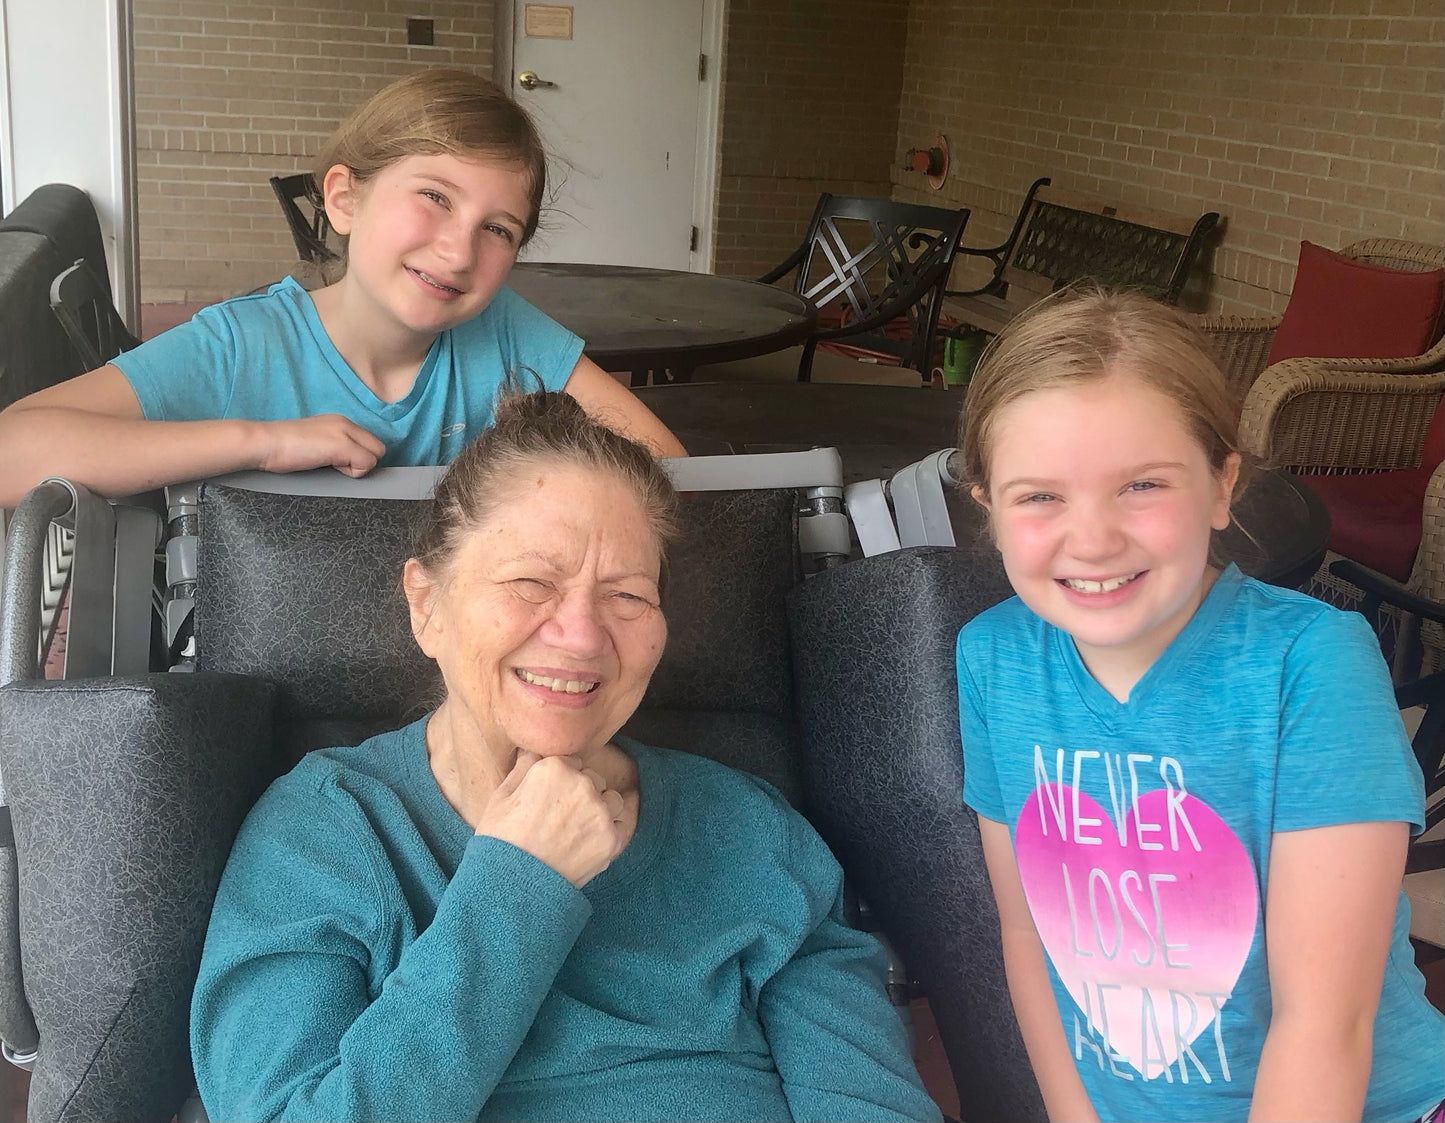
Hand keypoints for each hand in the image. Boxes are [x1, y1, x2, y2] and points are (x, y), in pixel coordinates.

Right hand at [254, 414, 385, 476]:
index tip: (337, 461)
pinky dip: (351, 472)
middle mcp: (346, 423)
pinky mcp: (343, 445)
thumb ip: (335, 445)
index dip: (358, 456)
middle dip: (361, 461)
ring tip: (327, 462)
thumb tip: (350, 461)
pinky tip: (327, 465)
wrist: (265, 443)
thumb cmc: (282, 447)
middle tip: (334, 464)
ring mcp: (345, 433)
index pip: (369, 441)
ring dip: (355, 467)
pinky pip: (366, 464)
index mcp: (339, 421)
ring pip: (374, 456)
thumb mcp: (315, 441)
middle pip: (378, 448)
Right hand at [475, 751, 626, 887]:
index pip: (570, 761)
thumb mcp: (501, 797)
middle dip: (581, 793)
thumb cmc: (500, 842)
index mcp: (553, 768)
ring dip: (600, 810)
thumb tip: (533, 749)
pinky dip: (612, 830)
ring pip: (611, 799)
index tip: (551, 797)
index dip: (560, 780)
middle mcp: (582, 784)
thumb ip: (523, 767)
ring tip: (577, 831)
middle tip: (561, 817)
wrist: (512, 888)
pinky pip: (623, 824)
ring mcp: (600, 812)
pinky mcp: (613, 838)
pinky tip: (592, 841)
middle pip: (592, 779)